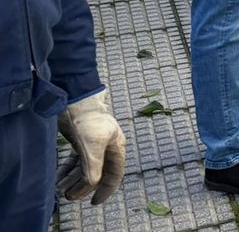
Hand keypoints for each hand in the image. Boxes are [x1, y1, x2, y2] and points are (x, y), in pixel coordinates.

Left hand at [56, 91, 125, 205]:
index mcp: (116, 148)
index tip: (94, 202)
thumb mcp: (92, 145)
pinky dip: (67, 171)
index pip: (114, 174)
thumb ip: (93, 166)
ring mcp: (92, 145)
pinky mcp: (80, 141)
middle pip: (97, 173)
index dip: (106, 189)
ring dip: (73, 181)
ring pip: (84, 168)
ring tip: (60, 190)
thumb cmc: (88, 120)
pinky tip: (58, 179)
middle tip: (69, 197)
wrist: (75, 100)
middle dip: (83, 187)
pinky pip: (74, 162)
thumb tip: (92, 184)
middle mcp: (106, 148)